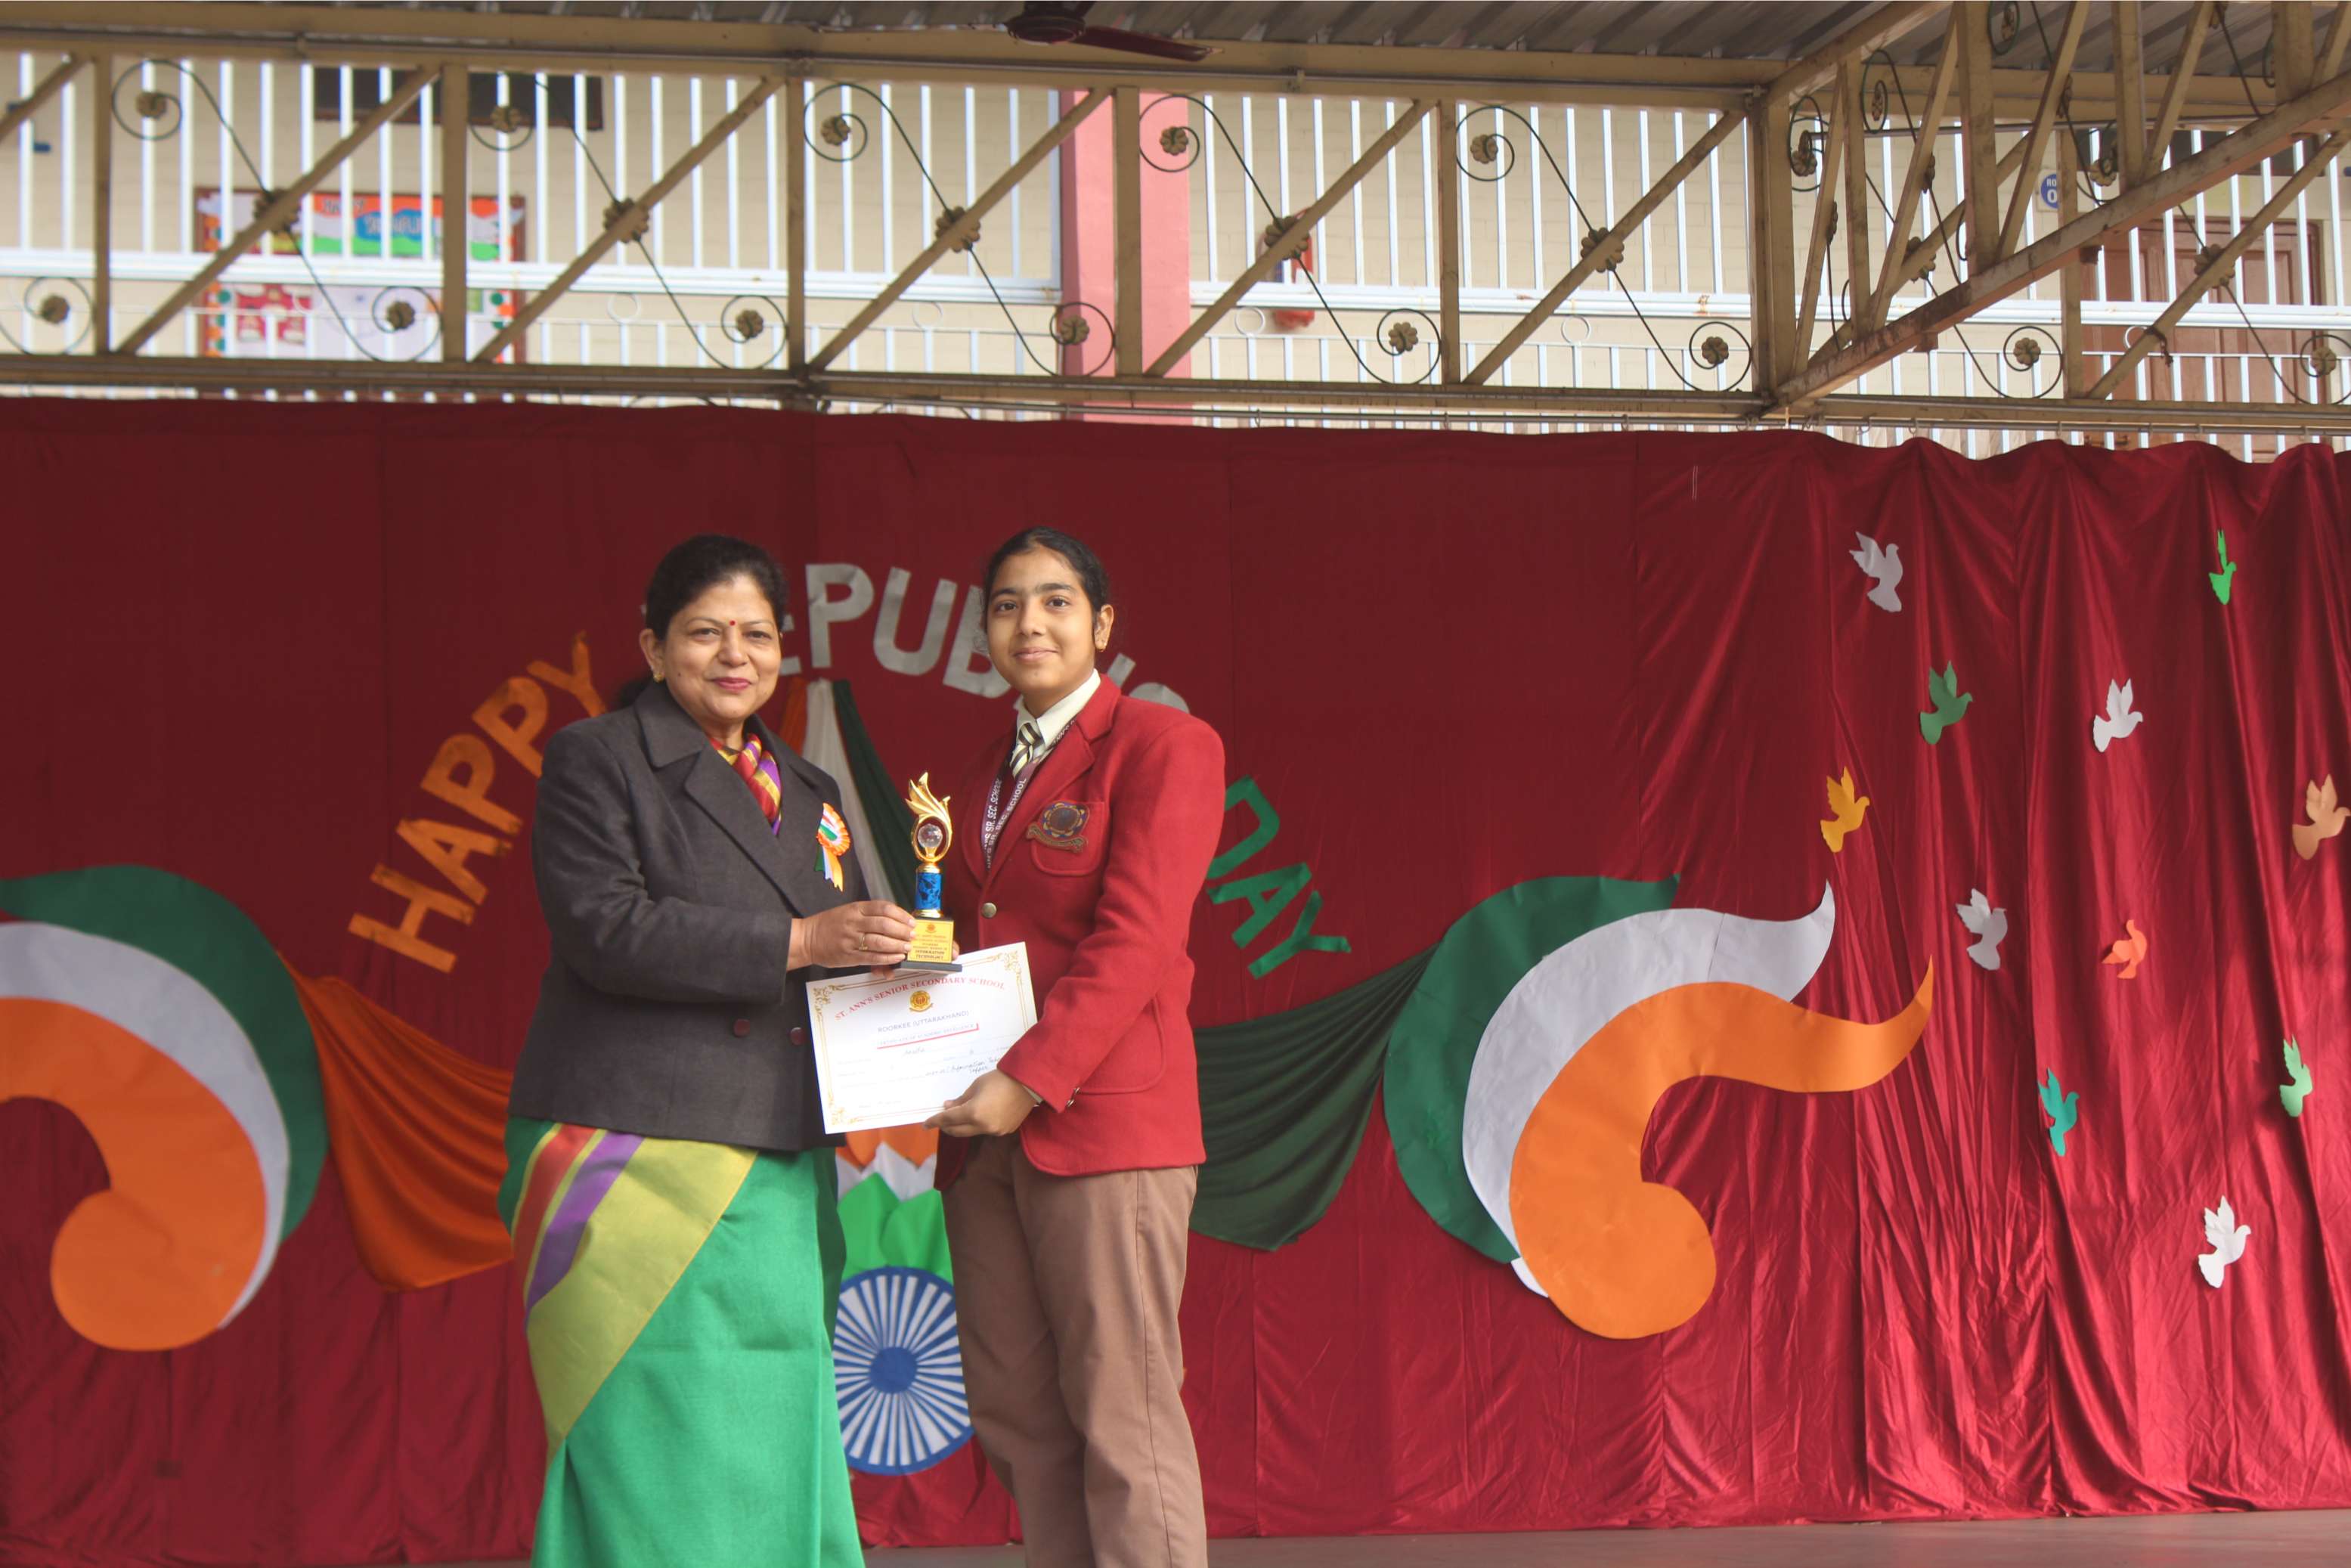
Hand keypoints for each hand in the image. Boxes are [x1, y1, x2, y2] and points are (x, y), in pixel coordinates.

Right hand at [792, 900, 916, 970]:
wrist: (807, 938)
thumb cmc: (831, 924)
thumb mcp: (849, 912)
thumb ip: (870, 916)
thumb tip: (897, 923)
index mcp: (855, 908)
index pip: (883, 908)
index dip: (901, 915)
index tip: (911, 921)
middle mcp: (853, 922)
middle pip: (884, 925)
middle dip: (902, 931)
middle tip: (912, 936)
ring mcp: (850, 939)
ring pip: (879, 941)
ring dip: (897, 945)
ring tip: (907, 948)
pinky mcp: (848, 956)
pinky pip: (871, 957)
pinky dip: (886, 958)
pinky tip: (896, 958)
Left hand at [925, 1070, 1039, 1137]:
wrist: (1028, 1083)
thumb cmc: (1000, 1080)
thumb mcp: (976, 1086)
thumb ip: (961, 1100)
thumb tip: (948, 1107)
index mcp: (973, 1113)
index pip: (948, 1120)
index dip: (935, 1121)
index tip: (925, 1124)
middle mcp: (983, 1126)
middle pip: (958, 1131)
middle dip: (947, 1126)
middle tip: (940, 1120)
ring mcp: (995, 1131)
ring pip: (972, 1132)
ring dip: (962, 1126)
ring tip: (958, 1117)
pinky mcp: (1005, 1131)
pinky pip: (986, 1130)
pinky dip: (977, 1125)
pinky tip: (977, 1117)